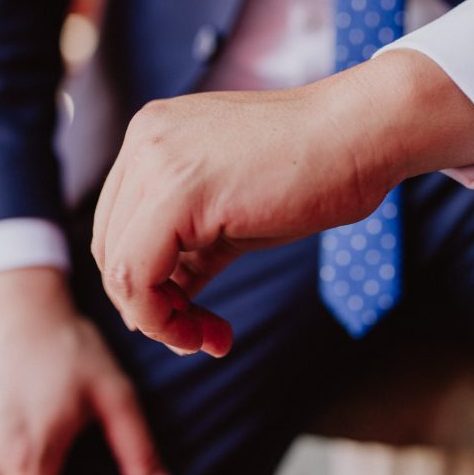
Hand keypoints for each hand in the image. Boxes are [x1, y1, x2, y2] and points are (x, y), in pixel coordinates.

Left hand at [92, 49, 473, 352]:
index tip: (193, 320)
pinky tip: (205, 333)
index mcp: (152, 138)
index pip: (119, 227)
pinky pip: (137, 274)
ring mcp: (154, 160)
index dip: (147, 287)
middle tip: (197, 337)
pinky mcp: (177, 190)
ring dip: (156, 320)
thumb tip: (166, 307)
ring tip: (203, 339)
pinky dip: (161, 318)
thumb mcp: (235, 215)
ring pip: (117, 268)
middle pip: (110, 248)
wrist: (363, 135)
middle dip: (149, 307)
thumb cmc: (316, 170)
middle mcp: (142, 141)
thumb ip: (191, 251)